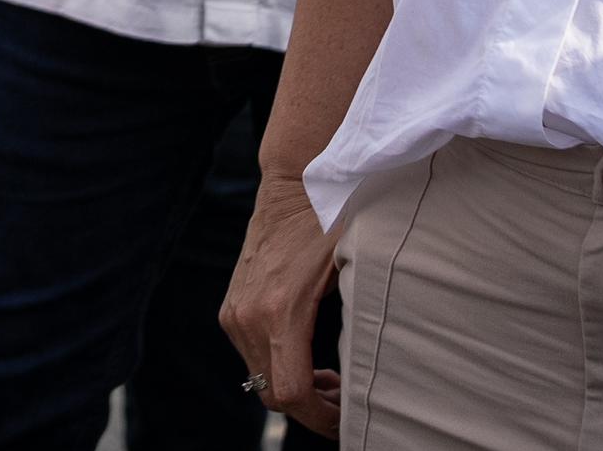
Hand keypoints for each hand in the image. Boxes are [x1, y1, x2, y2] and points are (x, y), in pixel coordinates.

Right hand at [219, 167, 344, 434]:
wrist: (294, 182)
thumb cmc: (332, 224)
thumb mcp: (354, 273)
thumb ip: (356, 326)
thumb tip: (371, 376)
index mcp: (279, 312)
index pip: (291, 394)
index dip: (320, 418)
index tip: (347, 420)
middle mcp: (247, 317)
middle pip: (273, 394)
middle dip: (310, 409)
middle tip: (343, 403)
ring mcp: (234, 312)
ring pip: (260, 378)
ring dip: (293, 388)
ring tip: (329, 381)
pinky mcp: (231, 306)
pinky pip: (252, 355)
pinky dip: (277, 367)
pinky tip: (306, 357)